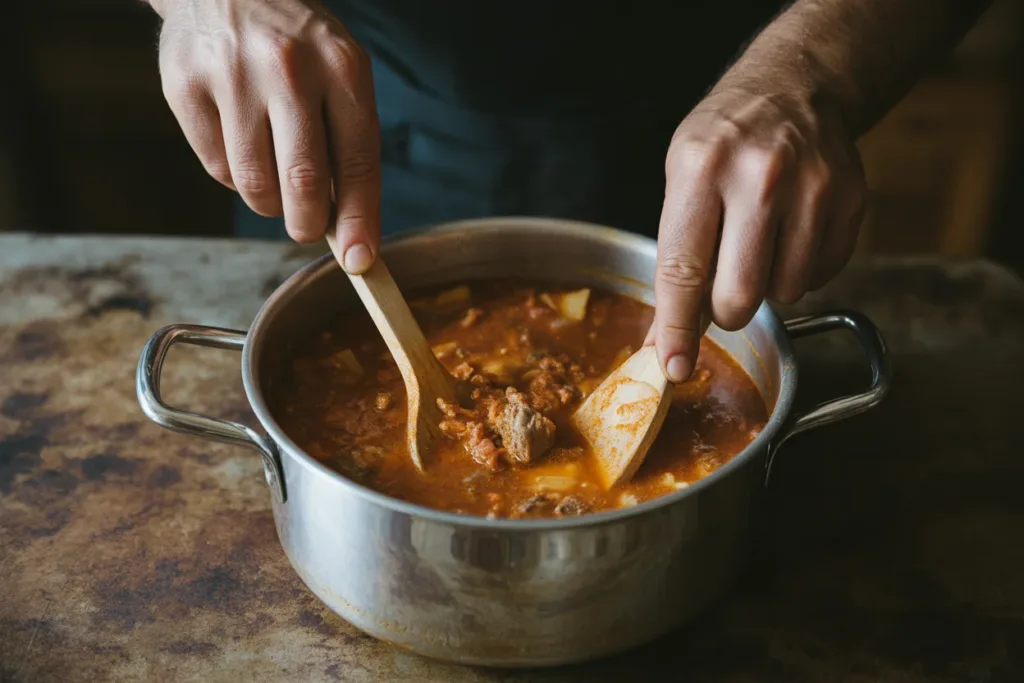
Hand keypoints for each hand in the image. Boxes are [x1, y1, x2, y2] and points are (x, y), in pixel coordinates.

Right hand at [155, 0, 380, 271]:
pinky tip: (242, 141)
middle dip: (308, 224)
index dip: (359, 220)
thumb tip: (351, 232)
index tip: (360, 259)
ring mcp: (232, 76)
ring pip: (255, 185)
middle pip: (303, 182)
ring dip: (269, 201)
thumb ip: (350, 147)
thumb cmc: (299, 47)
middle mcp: (288, 68)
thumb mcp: (341, 77)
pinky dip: (235, 175)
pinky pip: (217, 168)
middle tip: (307, 227)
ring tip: (274, 173)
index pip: (357, 161)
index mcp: (341, 67)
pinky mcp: (185, 88)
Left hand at [653, 85, 865, 381]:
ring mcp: (812, 188)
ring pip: (784, 293)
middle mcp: (759, 177)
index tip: (674, 368)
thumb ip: (674, 259)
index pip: (683, 269)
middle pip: (739, 296)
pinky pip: (822, 276)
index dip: (677, 328)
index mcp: (702, 170)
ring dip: (766, 286)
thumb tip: (664, 341)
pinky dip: (801, 271)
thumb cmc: (724, 141)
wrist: (795, 87)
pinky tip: (791, 233)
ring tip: (760, 241)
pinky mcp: (849, 200)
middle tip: (722, 290)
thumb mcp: (681, 182)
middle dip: (726, 311)